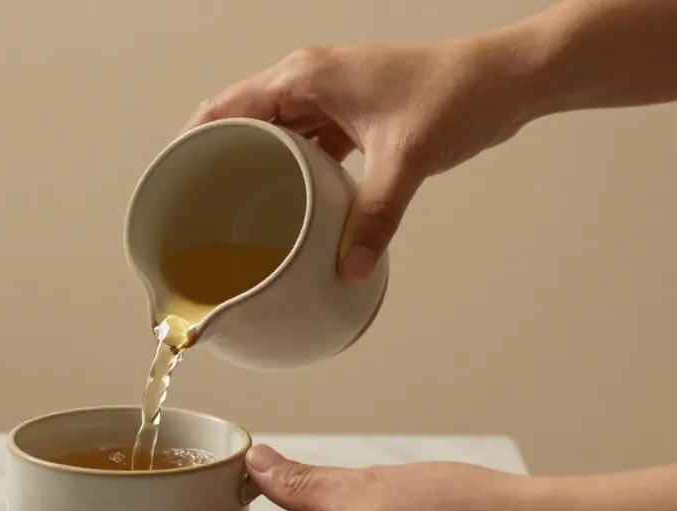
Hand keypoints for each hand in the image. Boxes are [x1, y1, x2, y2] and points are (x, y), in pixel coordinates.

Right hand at [184, 38, 531, 283]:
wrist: (506, 79)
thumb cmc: (458, 95)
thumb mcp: (405, 161)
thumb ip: (374, 218)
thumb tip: (349, 268)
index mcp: (304, 75)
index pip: (223, 108)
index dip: (190, 144)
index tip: (170, 182)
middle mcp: (308, 79)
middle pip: (240, 121)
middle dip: (217, 161)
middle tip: (197, 208)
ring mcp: (329, 95)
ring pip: (273, 133)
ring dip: (254, 167)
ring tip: (233, 211)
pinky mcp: (350, 113)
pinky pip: (304, 141)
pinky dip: (291, 169)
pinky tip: (289, 203)